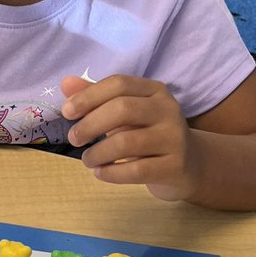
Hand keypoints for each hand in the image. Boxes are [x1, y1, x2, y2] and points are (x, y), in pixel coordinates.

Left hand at [60, 74, 199, 201]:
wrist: (189, 166)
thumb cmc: (149, 134)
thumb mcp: (126, 113)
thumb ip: (97, 98)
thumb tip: (65, 83)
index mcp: (155, 91)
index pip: (119, 84)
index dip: (89, 96)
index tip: (66, 112)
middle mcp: (168, 110)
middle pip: (122, 109)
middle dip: (90, 124)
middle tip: (73, 139)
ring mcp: (174, 139)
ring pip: (127, 142)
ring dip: (98, 153)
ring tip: (87, 160)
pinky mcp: (175, 167)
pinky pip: (136, 170)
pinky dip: (111, 173)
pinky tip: (101, 173)